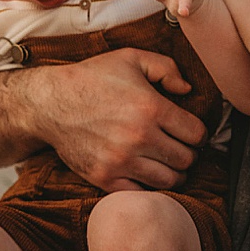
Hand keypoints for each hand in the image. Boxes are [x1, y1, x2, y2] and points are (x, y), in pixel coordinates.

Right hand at [28, 47, 207, 191]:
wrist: (50, 103)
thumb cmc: (91, 78)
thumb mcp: (131, 57)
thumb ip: (166, 68)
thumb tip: (188, 90)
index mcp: (151, 107)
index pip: (196, 134)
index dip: (199, 133)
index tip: (191, 132)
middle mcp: (139, 136)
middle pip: (186, 159)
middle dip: (188, 153)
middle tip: (179, 148)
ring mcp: (122, 160)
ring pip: (169, 180)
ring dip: (172, 172)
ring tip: (165, 162)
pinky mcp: (105, 177)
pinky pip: (141, 192)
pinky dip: (148, 185)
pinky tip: (144, 172)